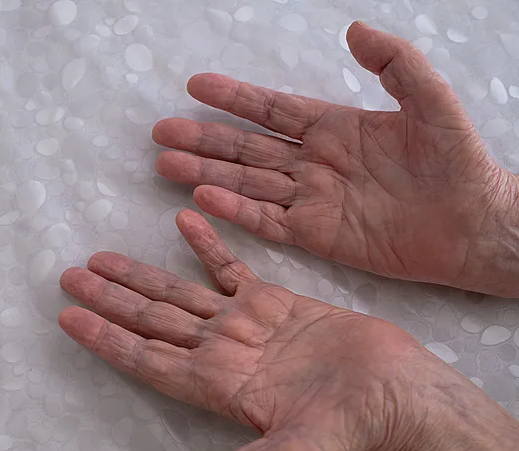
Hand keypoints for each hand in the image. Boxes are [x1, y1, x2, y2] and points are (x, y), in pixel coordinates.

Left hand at [58, 209, 445, 450]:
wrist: (395, 396)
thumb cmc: (347, 429)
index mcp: (215, 384)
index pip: (146, 358)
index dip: (106, 339)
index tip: (69, 317)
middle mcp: (219, 351)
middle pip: (151, 320)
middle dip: (109, 300)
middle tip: (69, 276)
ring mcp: (243, 323)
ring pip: (179, 292)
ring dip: (140, 274)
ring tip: (102, 256)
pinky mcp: (273, 301)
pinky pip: (229, 267)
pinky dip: (205, 245)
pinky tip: (182, 220)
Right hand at [153, 22, 518, 296]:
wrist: (474, 226)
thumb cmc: (457, 162)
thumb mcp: (433, 102)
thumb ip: (396, 65)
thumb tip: (353, 32)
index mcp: (333, 127)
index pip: (272, 108)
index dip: (234, 97)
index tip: (196, 85)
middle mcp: (312, 162)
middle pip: (247, 147)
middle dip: (204, 137)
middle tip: (162, 130)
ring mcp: (310, 199)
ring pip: (246, 182)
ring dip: (206, 171)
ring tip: (166, 163)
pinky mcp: (315, 234)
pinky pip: (266, 220)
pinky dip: (235, 210)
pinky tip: (204, 197)